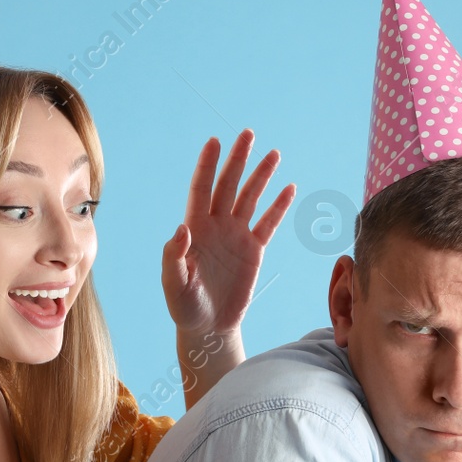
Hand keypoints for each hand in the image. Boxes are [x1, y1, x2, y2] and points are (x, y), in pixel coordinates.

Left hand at [162, 129, 295, 336]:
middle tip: (248, 134)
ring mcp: (236, 236)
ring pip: (250, 198)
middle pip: (228, 185)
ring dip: (261, 176)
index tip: (214, 141)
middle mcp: (216, 226)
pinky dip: (279, 206)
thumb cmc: (185, 307)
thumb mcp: (173, 286)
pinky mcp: (254, 250)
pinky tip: (289, 187)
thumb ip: (174, 258)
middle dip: (238, 160)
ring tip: (274, 153)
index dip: (207, 165)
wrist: (208, 327)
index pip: (201, 189)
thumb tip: (182, 229)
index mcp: (195, 229)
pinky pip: (268, 223)